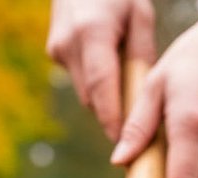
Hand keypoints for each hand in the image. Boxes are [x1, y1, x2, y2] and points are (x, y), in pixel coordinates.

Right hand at [46, 0, 155, 140]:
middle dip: (111, 113)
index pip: (101, 86)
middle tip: (136, 128)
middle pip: (91, 96)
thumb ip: (141, 55)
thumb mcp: (140, 15)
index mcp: (92, 32)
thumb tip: (144, 97)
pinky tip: (110, 70)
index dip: (112, 117)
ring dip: (103, 98)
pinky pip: (78, 78)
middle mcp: (68, 43)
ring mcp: (57, 48)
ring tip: (127, 98)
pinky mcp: (53, 51)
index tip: (124, 141)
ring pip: (84, 91)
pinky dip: (94, 82)